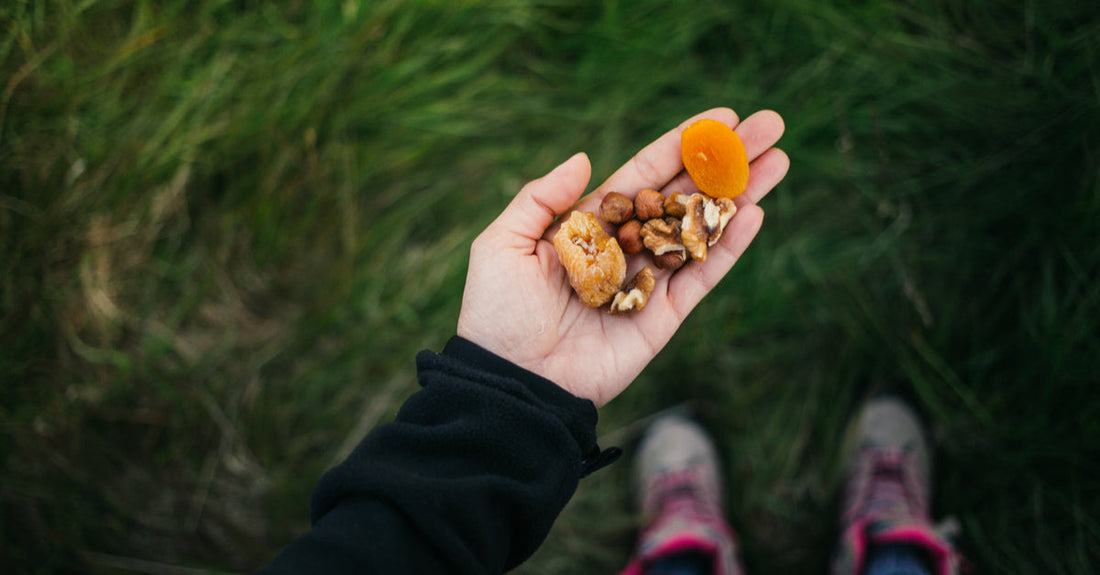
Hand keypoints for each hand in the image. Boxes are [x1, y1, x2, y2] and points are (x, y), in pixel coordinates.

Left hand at [457, 108, 788, 405]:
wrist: (512, 380)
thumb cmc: (497, 313)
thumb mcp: (503, 243)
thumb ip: (541, 198)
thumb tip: (585, 158)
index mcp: (589, 225)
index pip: (645, 174)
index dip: (682, 147)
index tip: (721, 119)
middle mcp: (624, 248)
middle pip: (684, 196)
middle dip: (727, 163)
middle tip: (769, 128)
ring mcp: (647, 282)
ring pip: (701, 231)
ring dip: (740, 196)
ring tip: (778, 160)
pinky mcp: (662, 318)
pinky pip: (701, 277)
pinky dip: (728, 247)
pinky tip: (755, 213)